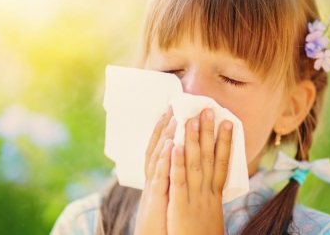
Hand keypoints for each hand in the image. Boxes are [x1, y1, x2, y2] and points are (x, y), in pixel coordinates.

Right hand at [134, 105, 176, 234]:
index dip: (165, 132)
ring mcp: (153, 190)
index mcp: (158, 180)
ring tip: (174, 118)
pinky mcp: (155, 201)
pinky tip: (171, 145)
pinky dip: (165, 160)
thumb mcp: (166, 199)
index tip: (173, 114)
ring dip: (166, 137)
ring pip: (158, 159)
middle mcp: (154, 181)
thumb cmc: (161, 224)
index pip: (161, 151)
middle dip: (165, 128)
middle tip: (173, 106)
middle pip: (158, 149)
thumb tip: (176, 168)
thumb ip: (169, 182)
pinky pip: (160, 178)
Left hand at [167, 108, 232, 234]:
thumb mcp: (211, 212)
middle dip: (209, 133)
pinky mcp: (180, 206)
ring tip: (192, 120)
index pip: (223, 162)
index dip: (226, 142)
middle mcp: (208, 193)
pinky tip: (175, 146)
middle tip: (208, 110)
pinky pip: (179, 181)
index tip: (229, 122)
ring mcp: (195, 198)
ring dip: (194, 141)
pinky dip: (177, 163)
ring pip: (195, 164)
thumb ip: (211, 194)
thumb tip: (213, 178)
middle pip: (210, 158)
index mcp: (215, 194)